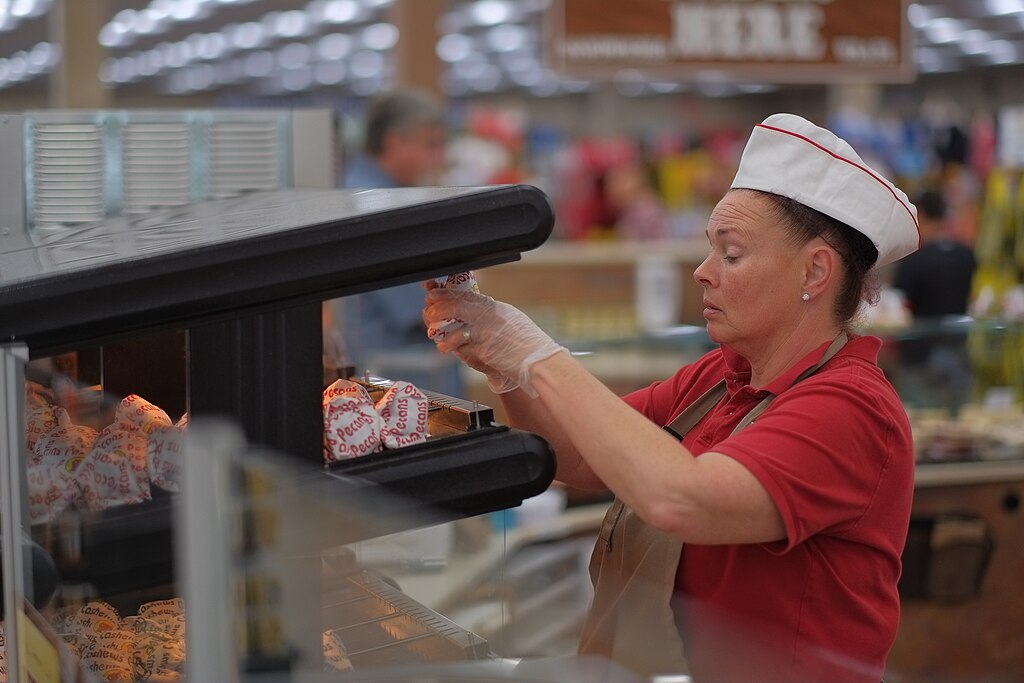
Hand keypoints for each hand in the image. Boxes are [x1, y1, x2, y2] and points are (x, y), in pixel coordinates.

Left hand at [423, 288, 565, 396]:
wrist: (537, 362)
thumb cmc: (526, 344)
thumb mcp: (508, 319)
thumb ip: (487, 314)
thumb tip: (465, 310)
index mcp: (493, 307)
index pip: (462, 295)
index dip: (443, 293)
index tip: (431, 293)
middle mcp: (488, 317)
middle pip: (453, 307)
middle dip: (436, 311)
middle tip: (429, 315)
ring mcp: (484, 333)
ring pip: (452, 330)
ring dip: (442, 336)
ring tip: (441, 342)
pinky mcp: (482, 351)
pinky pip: (462, 350)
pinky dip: (457, 352)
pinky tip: (453, 352)